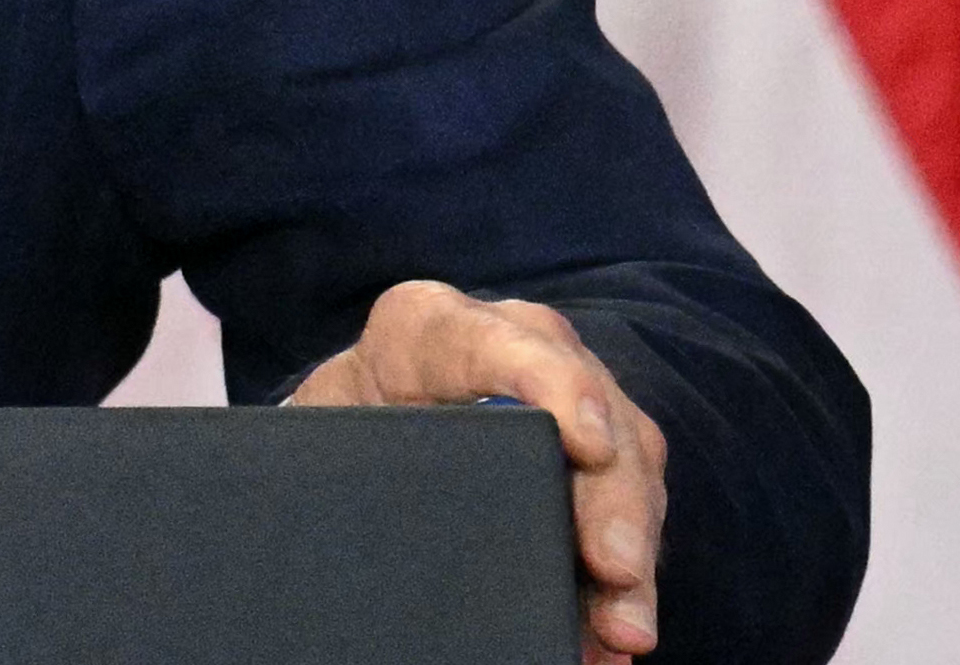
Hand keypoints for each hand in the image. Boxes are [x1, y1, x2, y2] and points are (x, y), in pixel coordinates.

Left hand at [289, 278, 669, 660]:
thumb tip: (378, 526)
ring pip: (626, 464)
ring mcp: (566, 393)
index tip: (586, 441)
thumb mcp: (328, 429)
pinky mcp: (593, 450)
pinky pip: (631, 508)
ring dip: (632, 553)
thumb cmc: (336, 424)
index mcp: (428, 326)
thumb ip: (351, 453)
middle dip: (610, 496)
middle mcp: (514, 343)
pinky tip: (616, 634)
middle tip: (617, 569)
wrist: (358, 425)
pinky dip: (627, 579)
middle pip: (586, 409)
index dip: (549, 383)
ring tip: (625, 628)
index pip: (490, 341)